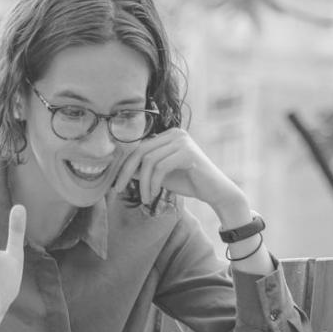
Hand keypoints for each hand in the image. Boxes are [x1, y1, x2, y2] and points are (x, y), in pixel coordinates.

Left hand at [110, 127, 237, 210]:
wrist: (216, 192)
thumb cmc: (190, 183)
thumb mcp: (161, 175)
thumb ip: (144, 169)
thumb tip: (122, 169)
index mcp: (168, 135)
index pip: (138, 148)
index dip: (124, 166)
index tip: (116, 184)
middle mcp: (175, 134)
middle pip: (140, 151)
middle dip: (126, 172)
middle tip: (118, 190)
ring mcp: (182, 141)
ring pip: (149, 161)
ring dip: (143, 183)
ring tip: (145, 198)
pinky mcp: (188, 152)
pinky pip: (161, 167)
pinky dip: (153, 182)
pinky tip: (155, 193)